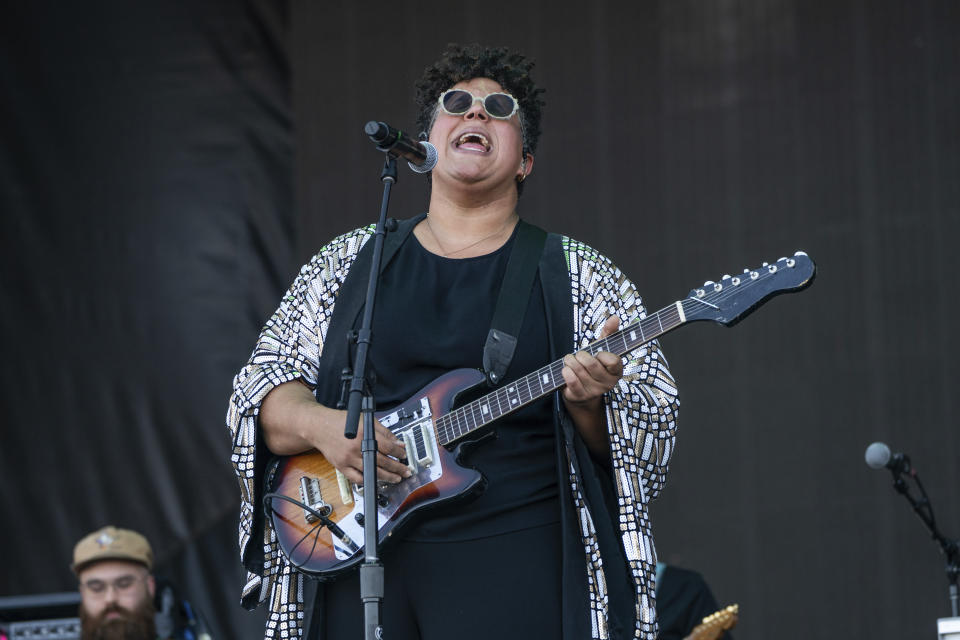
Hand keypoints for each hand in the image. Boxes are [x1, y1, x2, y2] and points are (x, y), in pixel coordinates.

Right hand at [259, 381, 411, 485]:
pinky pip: (357, 478)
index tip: (404, 455)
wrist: (319, 427)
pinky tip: (377, 481)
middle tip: (406, 471)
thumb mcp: (364, 419)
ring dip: (387, 477)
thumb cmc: (340, 422)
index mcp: (363, 434)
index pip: (387, 446)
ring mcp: (348, 459)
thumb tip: (398, 442)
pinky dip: (368, 481)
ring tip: (396, 478)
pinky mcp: (341, 467)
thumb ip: (383, 431)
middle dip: (397, 467)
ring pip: (372, 471)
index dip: (399, 452)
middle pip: (382, 461)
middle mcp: (356, 447)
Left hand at [561, 316, 623, 406]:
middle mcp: (608, 384)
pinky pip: (571, 380)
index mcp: (617, 371)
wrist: (581, 392)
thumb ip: (608, 333)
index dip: (602, 354)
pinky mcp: (580, 397)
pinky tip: (566, 369)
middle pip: (591, 364)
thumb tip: (615, 317)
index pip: (614, 361)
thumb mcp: (601, 349)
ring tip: (569, 360)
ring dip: (570, 361)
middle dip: (580, 355)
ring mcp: (594, 392)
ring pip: (579, 370)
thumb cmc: (592, 366)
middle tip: (577, 355)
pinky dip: (565, 371)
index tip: (597, 353)